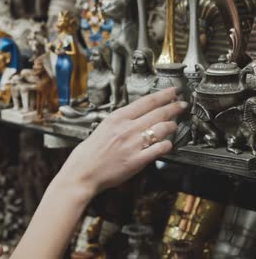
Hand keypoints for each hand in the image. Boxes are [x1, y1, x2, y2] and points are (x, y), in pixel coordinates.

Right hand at [56, 87, 186, 194]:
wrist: (82, 172)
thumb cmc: (89, 153)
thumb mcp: (102, 128)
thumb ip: (120, 122)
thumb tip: (137, 116)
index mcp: (116, 118)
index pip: (146, 102)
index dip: (163, 95)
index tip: (172, 92)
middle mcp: (126, 129)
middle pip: (158, 113)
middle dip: (174, 107)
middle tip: (182, 104)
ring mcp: (133, 144)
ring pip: (162, 129)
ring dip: (172, 125)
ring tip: (175, 125)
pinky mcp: (137, 160)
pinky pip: (160, 149)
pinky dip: (167, 145)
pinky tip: (168, 144)